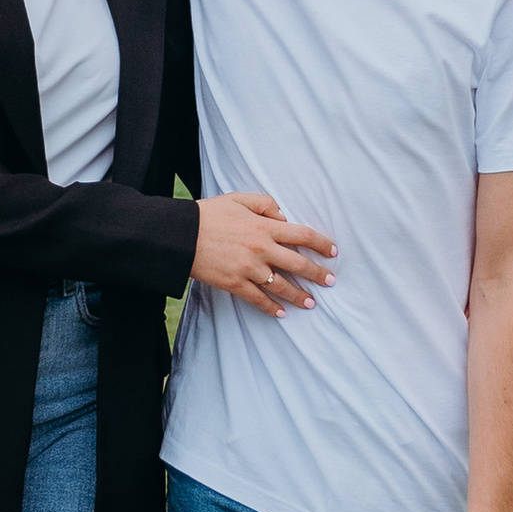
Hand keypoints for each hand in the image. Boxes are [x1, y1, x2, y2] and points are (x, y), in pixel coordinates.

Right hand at [190, 193, 335, 314]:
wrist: (180, 235)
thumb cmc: (208, 214)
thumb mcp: (238, 199)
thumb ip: (265, 204)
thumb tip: (283, 216)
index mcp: (264, 227)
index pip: (302, 235)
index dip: (321, 243)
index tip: (332, 251)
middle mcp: (261, 249)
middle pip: (298, 264)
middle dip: (318, 274)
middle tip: (331, 281)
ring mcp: (249, 269)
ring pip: (282, 286)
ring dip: (299, 296)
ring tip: (311, 303)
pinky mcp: (235, 284)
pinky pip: (258, 299)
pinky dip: (271, 307)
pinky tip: (281, 313)